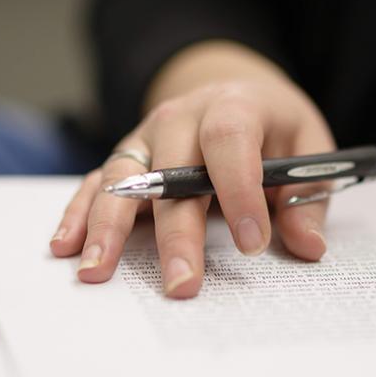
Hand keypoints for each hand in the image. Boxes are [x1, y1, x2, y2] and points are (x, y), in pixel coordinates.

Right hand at [50, 75, 334, 297]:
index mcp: (234, 105)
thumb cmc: (273, 126)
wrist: (233, 92)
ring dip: (107, 226)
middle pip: (171, 172)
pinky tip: (67, 246)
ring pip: (121, 177)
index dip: (239, 190)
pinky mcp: (127, 158)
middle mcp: (181, 116)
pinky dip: (79, 214)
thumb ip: (305, 196)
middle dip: (175, 233)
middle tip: (181, 284)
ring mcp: (147, 137)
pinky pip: (97, 182)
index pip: (229, 139)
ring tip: (98, 270)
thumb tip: (308, 247)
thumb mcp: (307, 147)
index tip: (252, 243)